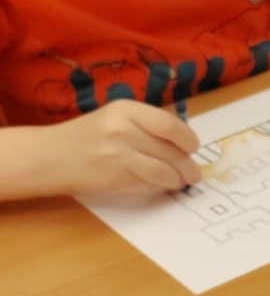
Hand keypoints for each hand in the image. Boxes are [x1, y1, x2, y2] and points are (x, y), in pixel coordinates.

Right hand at [54, 100, 202, 197]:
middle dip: (188, 165)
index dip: (188, 139)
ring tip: (181, 181)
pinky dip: (160, 186)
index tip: (193, 147)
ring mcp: (118, 154)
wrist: (49, 156)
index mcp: (125, 109)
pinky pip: (149, 183)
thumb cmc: (87, 137)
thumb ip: (146, 125)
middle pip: (171, 150)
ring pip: (165, 170)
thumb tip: (184, 142)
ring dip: (178, 179)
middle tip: (194, 173)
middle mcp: (123, 129)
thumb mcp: (115, 118)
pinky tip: (160, 185)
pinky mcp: (115, 177)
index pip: (170, 125)